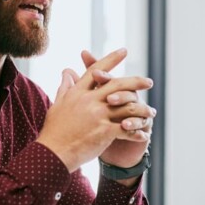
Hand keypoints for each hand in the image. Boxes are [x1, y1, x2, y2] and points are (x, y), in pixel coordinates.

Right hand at [36, 48, 154, 171]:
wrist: (52, 153)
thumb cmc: (53, 131)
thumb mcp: (57, 104)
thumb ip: (65, 86)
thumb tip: (67, 70)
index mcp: (78, 93)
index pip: (96, 70)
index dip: (111, 59)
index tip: (123, 51)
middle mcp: (89, 101)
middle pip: (117, 84)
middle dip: (136, 82)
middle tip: (149, 82)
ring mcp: (97, 115)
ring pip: (127, 107)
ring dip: (142, 110)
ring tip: (151, 112)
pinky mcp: (103, 131)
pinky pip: (127, 129)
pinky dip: (137, 132)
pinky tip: (144, 135)